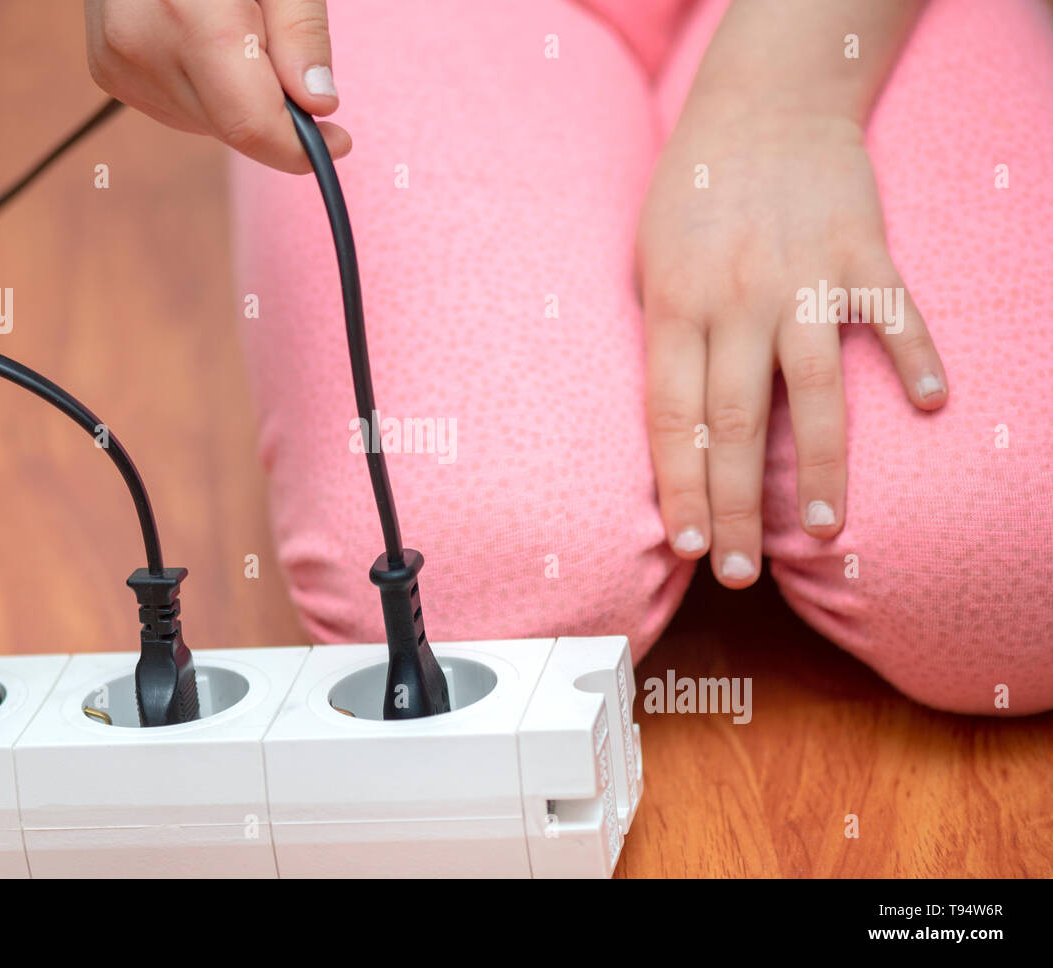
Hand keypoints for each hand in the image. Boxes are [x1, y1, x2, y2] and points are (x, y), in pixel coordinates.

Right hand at [83, 0, 349, 172]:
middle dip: (273, 111)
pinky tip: (202, 43)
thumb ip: (299, 31)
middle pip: (232, 128)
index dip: (298, 147)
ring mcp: (119, 63)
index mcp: (188, 11)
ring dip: (239, 99)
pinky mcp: (110, 72)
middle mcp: (143, 44)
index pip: (249, 122)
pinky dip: (208, 92)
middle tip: (284, 57)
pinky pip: (180, 110)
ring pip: (208, 125)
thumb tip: (318, 103)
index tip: (338, 140)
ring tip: (232, 32)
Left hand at [637, 95, 947, 587]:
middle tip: (739, 571)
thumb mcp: (649, 263)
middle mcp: (737, 300)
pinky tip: (933, 404)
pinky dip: (916, 355)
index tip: (685, 547)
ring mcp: (803, 278)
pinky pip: (894, 314)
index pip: (672, 418)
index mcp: (676, 306)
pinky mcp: (862, 253)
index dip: (678, 486)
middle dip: (735, 506)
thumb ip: (661, 341)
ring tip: (823, 529)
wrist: (763, 105)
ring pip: (812, 388)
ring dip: (818, 464)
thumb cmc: (696, 195)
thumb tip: (668, 430)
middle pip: (733, 422)